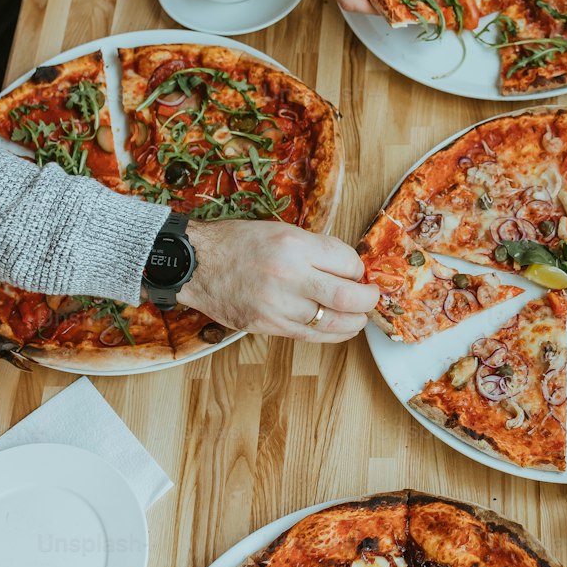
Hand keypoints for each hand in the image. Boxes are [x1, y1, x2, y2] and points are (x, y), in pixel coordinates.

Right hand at [179, 220, 378, 341]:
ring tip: (359, 315)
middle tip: (371, 297)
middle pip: (347, 297)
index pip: (347, 261)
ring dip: (354, 321)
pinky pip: (311, 335)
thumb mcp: (279, 230)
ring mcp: (277, 305)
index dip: (359, 269)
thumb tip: (347, 266)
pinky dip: (333, 334)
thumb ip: (315, 247)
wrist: (195, 264)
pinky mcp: (268, 326)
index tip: (358, 271)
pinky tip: (341, 328)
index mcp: (293, 245)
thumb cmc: (235, 243)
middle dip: (368, 300)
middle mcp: (288, 276)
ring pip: (333, 323)